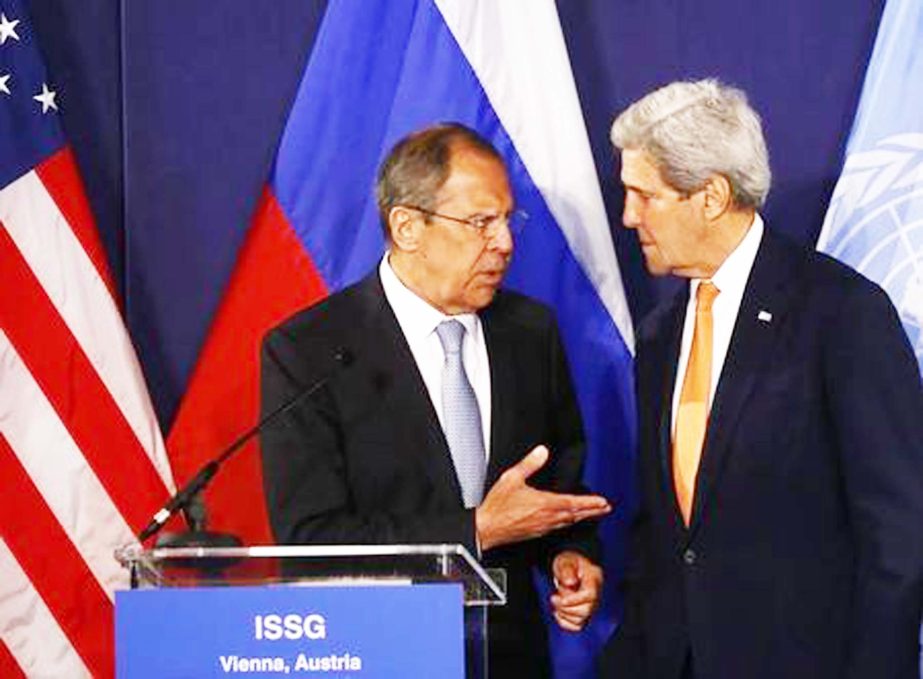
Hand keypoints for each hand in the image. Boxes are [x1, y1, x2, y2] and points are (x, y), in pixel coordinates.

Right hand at [475, 445, 610, 550]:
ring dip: (582, 517)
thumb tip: (542, 451)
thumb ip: (529, 464)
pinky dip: (569, 522)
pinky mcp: (537, 533)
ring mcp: (543, 527)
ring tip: (592, 514)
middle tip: (605, 509)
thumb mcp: (511, 478)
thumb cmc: (497, 507)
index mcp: (544, 503)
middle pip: (576, 515)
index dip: (590, 502)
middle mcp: (547, 517)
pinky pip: (558, 528)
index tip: (603, 501)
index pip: (574, 502)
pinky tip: (568, 520)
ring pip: (569, 522)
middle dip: (592, 511)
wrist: (486, 529)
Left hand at [550, 551, 602, 630]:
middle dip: (566, 607)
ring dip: (564, 614)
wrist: (568, 567)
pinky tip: (558, 612)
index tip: (560, 598)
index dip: (574, 599)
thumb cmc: (568, 563)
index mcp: (594, 577)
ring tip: (556, 602)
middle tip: (554, 598)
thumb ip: (566, 569)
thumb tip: (570, 582)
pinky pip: (578, 625)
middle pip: (587, 609)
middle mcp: (596, 592)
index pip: (590, 594)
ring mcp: (591, 604)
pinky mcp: (584, 612)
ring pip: (582, 619)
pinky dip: (566, 622)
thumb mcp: (565, 560)